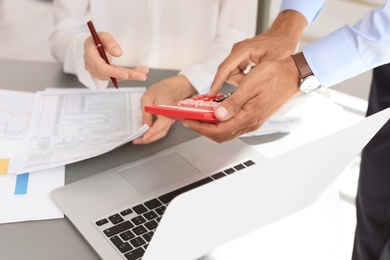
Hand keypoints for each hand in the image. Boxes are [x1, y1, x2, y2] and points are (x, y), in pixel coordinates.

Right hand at [84, 32, 148, 80]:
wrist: (92, 46)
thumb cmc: (97, 39)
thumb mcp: (103, 35)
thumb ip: (110, 42)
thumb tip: (118, 53)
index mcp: (90, 56)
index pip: (100, 67)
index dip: (113, 72)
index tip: (125, 74)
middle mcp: (92, 67)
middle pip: (110, 74)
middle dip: (127, 75)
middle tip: (141, 76)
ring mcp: (98, 72)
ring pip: (116, 77)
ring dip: (131, 75)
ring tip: (144, 73)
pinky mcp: (106, 75)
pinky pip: (118, 76)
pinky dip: (129, 74)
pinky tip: (140, 73)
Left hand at [132, 75, 196, 143]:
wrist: (171, 88)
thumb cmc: (160, 91)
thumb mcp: (147, 99)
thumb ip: (146, 113)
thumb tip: (144, 126)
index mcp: (166, 112)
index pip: (160, 126)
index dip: (151, 133)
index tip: (142, 137)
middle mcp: (170, 119)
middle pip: (160, 133)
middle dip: (148, 139)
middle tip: (136, 141)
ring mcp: (169, 121)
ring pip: (160, 133)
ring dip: (150, 138)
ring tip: (138, 139)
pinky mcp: (167, 122)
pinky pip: (160, 130)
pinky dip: (153, 134)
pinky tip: (144, 134)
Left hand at [183, 57, 300, 142]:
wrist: (293, 75)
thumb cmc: (274, 76)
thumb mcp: (250, 85)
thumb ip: (233, 103)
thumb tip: (218, 116)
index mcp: (248, 117)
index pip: (219, 131)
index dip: (201, 128)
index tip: (188, 122)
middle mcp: (251, 123)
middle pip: (222, 135)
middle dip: (203, 129)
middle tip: (190, 121)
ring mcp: (253, 121)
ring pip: (228, 131)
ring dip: (212, 126)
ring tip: (200, 117)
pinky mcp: (255, 117)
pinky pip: (235, 125)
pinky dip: (222, 122)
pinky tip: (216, 112)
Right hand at [209, 10, 306, 95]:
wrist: (284, 35)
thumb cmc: (281, 46)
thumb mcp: (272, 64)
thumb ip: (257, 77)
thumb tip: (246, 90)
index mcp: (244, 50)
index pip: (225, 68)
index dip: (217, 82)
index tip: (211, 94)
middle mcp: (237, 50)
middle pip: (227, 72)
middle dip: (236, 83)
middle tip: (249, 89)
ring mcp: (238, 53)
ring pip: (232, 73)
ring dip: (241, 81)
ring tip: (256, 81)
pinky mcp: (240, 57)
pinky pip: (236, 71)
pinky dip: (242, 78)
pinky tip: (253, 79)